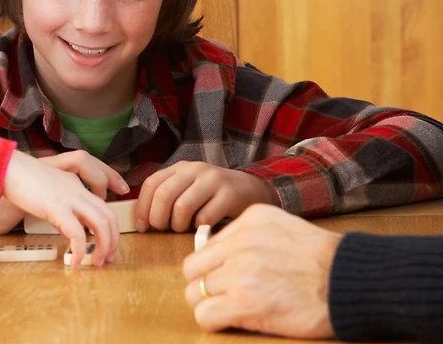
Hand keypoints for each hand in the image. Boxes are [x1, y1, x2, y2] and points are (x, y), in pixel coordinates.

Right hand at [1, 150, 119, 267]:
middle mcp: (78, 189)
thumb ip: (61, 207)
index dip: (113, 218)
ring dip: (104, 246)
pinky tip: (74, 262)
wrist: (8, 169)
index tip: (113, 236)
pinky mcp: (57, 208)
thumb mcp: (48, 191)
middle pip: (109, 214)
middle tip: (108, 256)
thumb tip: (68, 229)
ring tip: (97, 261)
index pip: (105, 200)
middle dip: (114, 239)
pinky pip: (77, 233)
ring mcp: (69, 198)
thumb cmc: (22, 180)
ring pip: (101, 223)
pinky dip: (79, 250)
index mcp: (75, 183)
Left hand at [135, 162, 278, 231]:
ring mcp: (213, 180)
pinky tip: (203, 229)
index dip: (142, 208)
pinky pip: (204, 218)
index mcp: (181, 168)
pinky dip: (199, 229)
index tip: (142, 227)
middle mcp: (195, 169)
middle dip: (158, 219)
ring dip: (178, 225)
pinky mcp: (229, 195)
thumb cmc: (214, 196)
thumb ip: (169, 197)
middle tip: (163, 230)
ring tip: (183, 229)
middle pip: (163, 195)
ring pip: (182, 207)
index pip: (152, 184)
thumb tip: (142, 219)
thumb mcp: (189, 189)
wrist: (252, 190)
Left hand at [182, 204, 339, 337]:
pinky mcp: (245, 304)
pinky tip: (229, 321)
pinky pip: (206, 314)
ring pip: (195, 292)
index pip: (205, 245)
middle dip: (203, 284)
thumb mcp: (280, 226)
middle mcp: (238, 243)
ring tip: (229, 310)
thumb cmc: (321, 258)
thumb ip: (248, 234)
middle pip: (193, 268)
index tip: (224, 278)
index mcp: (247, 222)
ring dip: (209, 304)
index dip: (212, 266)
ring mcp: (239, 273)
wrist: (348, 279)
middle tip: (220, 297)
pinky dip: (212, 321)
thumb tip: (221, 251)